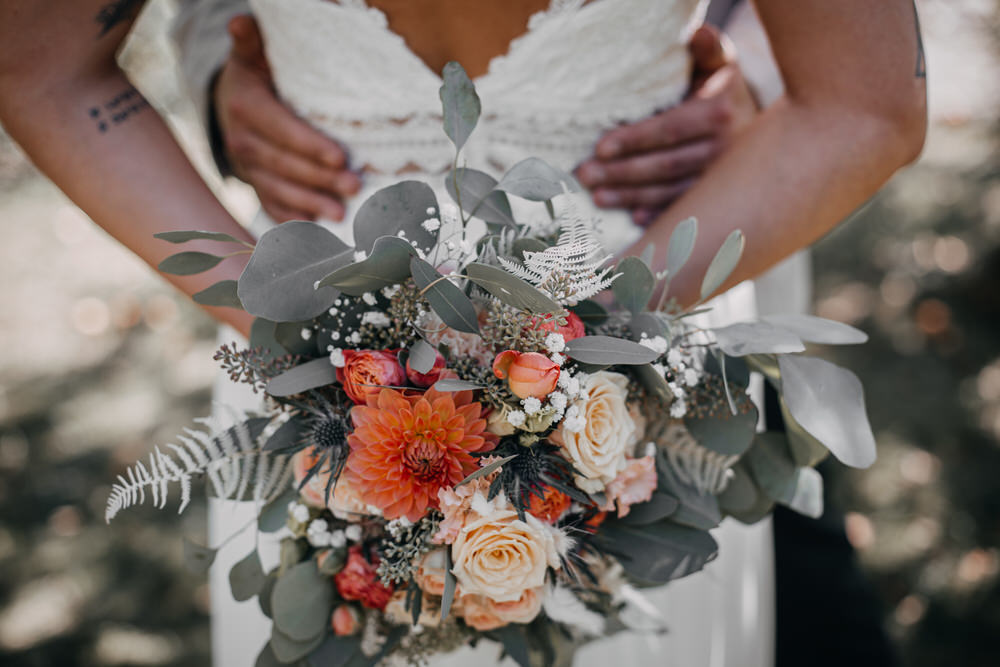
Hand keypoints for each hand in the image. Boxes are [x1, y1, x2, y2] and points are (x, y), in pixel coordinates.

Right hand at [213, 15, 360, 221]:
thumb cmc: (257, 74)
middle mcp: (242, 141)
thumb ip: (252, 41)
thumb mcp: (253, 55)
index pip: (281, 129)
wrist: (230, 102)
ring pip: (280, 190)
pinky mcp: (255, 186)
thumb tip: (240, 20)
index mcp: (246, 106)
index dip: (309, 145)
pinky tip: (317, 230)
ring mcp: (248, 169)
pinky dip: (293, 221)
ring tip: (341, 214)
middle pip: (285, 164)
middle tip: (353, 187)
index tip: (340, 157)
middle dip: (319, 179)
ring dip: (311, 204)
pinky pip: (272, 207)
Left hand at [576, 25, 758, 225]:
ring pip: (670, 192)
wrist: (761, 128)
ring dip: (630, 197)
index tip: (600, 148)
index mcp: (719, 111)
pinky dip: (659, 217)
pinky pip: (684, 211)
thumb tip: (697, 33)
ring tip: (596, 197)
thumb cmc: (721, 88)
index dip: (634, 139)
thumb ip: (706, 49)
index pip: (669, 128)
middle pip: (664, 165)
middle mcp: (725, 149)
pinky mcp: (717, 200)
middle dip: (621, 173)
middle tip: (584, 176)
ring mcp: (721, 180)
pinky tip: (634, 220)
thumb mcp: (718, 63)